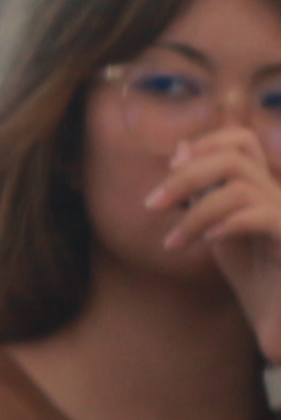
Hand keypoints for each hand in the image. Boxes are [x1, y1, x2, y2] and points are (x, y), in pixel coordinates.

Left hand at [150, 127, 280, 354]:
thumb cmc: (256, 279)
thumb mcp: (218, 230)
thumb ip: (203, 193)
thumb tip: (180, 150)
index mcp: (263, 190)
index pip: (241, 141)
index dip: (205, 143)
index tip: (170, 167)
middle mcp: (279, 196)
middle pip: (234, 156)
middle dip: (185, 176)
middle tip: (151, 205)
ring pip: (240, 186)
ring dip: (196, 212)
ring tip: (173, 241)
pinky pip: (264, 215)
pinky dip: (228, 223)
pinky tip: (208, 242)